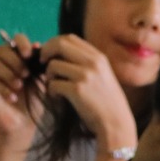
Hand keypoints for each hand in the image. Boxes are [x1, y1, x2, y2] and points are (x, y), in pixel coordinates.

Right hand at [0, 34, 44, 149]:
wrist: (25, 124)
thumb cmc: (37, 102)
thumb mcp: (45, 81)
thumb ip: (43, 64)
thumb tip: (39, 45)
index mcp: (21, 59)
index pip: (15, 40)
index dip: (21, 43)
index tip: (29, 54)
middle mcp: (4, 63)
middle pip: (2, 49)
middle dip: (15, 60)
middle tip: (26, 74)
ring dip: (8, 73)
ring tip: (19, 86)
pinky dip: (1, 87)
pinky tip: (13, 97)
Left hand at [40, 35, 136, 149]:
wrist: (116, 122)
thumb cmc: (106, 101)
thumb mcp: (102, 75)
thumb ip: (86, 62)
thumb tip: (58, 52)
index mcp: (99, 57)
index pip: (69, 38)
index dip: (54, 44)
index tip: (50, 56)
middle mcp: (93, 63)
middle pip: (59, 44)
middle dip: (45, 53)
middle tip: (43, 65)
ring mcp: (86, 75)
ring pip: (53, 65)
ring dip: (48, 76)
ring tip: (54, 86)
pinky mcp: (77, 90)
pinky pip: (52, 84)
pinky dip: (51, 91)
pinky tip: (58, 97)